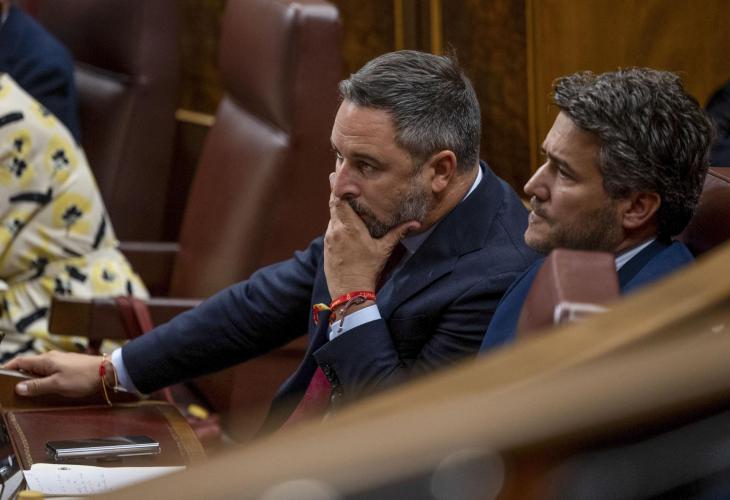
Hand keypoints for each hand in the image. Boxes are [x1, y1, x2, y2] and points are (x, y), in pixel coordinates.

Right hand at [3, 351, 101, 397]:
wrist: (108, 371)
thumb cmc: (83, 377)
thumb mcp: (57, 385)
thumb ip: (37, 386)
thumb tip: (18, 388)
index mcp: (45, 360)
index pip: (20, 361)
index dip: (8, 368)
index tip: (1, 376)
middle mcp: (51, 358)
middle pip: (29, 365)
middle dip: (19, 375)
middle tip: (11, 388)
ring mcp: (61, 361)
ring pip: (40, 369)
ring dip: (32, 378)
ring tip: (27, 390)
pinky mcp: (69, 366)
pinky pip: (50, 371)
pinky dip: (43, 378)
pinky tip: (45, 387)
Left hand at [324, 173, 419, 298]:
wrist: (349, 292)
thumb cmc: (368, 270)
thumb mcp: (384, 250)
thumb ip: (398, 233)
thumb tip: (416, 223)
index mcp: (349, 227)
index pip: (339, 199)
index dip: (339, 185)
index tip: (339, 171)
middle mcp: (336, 229)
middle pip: (332, 203)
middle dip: (335, 189)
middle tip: (335, 173)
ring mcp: (329, 238)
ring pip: (332, 216)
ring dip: (337, 206)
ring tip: (340, 192)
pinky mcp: (327, 247)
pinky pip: (331, 228)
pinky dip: (336, 220)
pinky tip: (342, 218)